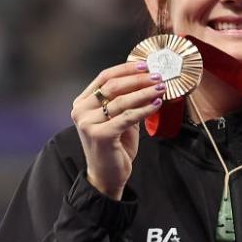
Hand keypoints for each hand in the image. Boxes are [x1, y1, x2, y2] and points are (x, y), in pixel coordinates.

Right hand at [71, 61, 164, 199]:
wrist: (107, 176)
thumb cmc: (114, 147)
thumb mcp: (119, 119)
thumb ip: (126, 102)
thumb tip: (147, 82)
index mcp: (82, 103)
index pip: (104, 77)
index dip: (126, 69)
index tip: (145, 65)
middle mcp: (81, 111)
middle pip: (113, 86)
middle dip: (138, 80)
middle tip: (157, 77)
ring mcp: (88, 123)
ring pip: (121, 101)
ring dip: (144, 93)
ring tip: (160, 88)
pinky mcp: (101, 135)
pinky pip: (127, 117)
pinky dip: (144, 109)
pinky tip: (156, 105)